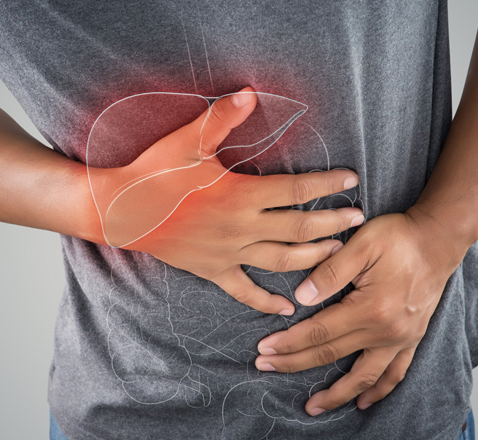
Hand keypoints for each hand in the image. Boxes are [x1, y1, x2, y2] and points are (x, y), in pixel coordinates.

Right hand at [89, 87, 364, 315]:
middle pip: (299, 229)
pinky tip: (288, 309)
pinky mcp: (213, 270)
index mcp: (241, 195)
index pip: (297, 191)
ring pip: (282, 261)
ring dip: (313, 258)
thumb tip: (251, 93)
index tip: (351, 180)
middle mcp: (241, 228)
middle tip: (358, 219)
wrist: (119, 210)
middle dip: (333, 225)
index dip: (327, 185)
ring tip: (337, 253)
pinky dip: (267, 302)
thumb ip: (222, 117)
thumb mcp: (188, 140)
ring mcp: (229, 253)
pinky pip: (245, 292)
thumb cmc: (154, 173)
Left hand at [254, 207, 470, 413]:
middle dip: (295, 363)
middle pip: (332, 355)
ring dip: (336, 394)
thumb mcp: (362, 243)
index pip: (319, 332)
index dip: (288, 343)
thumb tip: (301, 298)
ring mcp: (401, 338)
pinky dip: (378, 391)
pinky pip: (394, 374)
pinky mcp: (412, 338)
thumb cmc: (400, 237)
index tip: (265, 349)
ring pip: (363, 377)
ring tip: (312, 406)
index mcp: (370, 308)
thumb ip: (330, 272)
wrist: (439, 239)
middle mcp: (386, 331)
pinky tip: (362, 401)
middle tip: (265, 367)